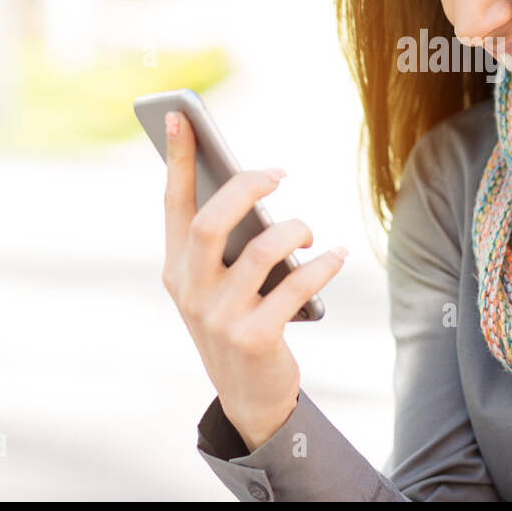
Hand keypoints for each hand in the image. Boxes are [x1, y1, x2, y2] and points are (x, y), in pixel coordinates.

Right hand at [160, 110, 347, 449]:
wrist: (249, 395)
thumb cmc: (239, 319)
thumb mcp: (220, 282)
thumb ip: (226, 241)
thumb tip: (255, 184)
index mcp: (176, 268)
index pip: (174, 204)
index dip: (178, 159)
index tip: (179, 115)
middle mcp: (190, 290)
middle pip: (211, 224)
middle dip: (246, 189)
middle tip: (278, 173)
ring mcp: (219, 317)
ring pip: (260, 253)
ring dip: (294, 231)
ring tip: (310, 231)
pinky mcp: (254, 338)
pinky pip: (295, 288)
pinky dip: (322, 266)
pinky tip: (338, 255)